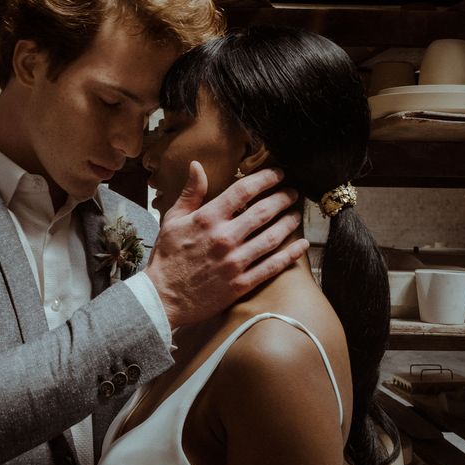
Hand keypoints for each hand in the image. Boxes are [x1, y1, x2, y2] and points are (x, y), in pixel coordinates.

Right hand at [145, 161, 308, 326]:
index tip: (278, 173)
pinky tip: (302, 245)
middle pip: (263, 211)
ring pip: (272, 237)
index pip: (244, 190)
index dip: (265, 178)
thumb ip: (189, 192)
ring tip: (297, 214)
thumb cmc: (167, 258)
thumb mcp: (172, 220)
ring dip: (289, 222)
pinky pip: (272, 266)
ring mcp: (235, 262)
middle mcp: (224, 238)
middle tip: (293, 192)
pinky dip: (290, 254)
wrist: (161, 299)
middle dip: (283, 198)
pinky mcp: (241, 283)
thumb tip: (197, 165)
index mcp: (207, 219)